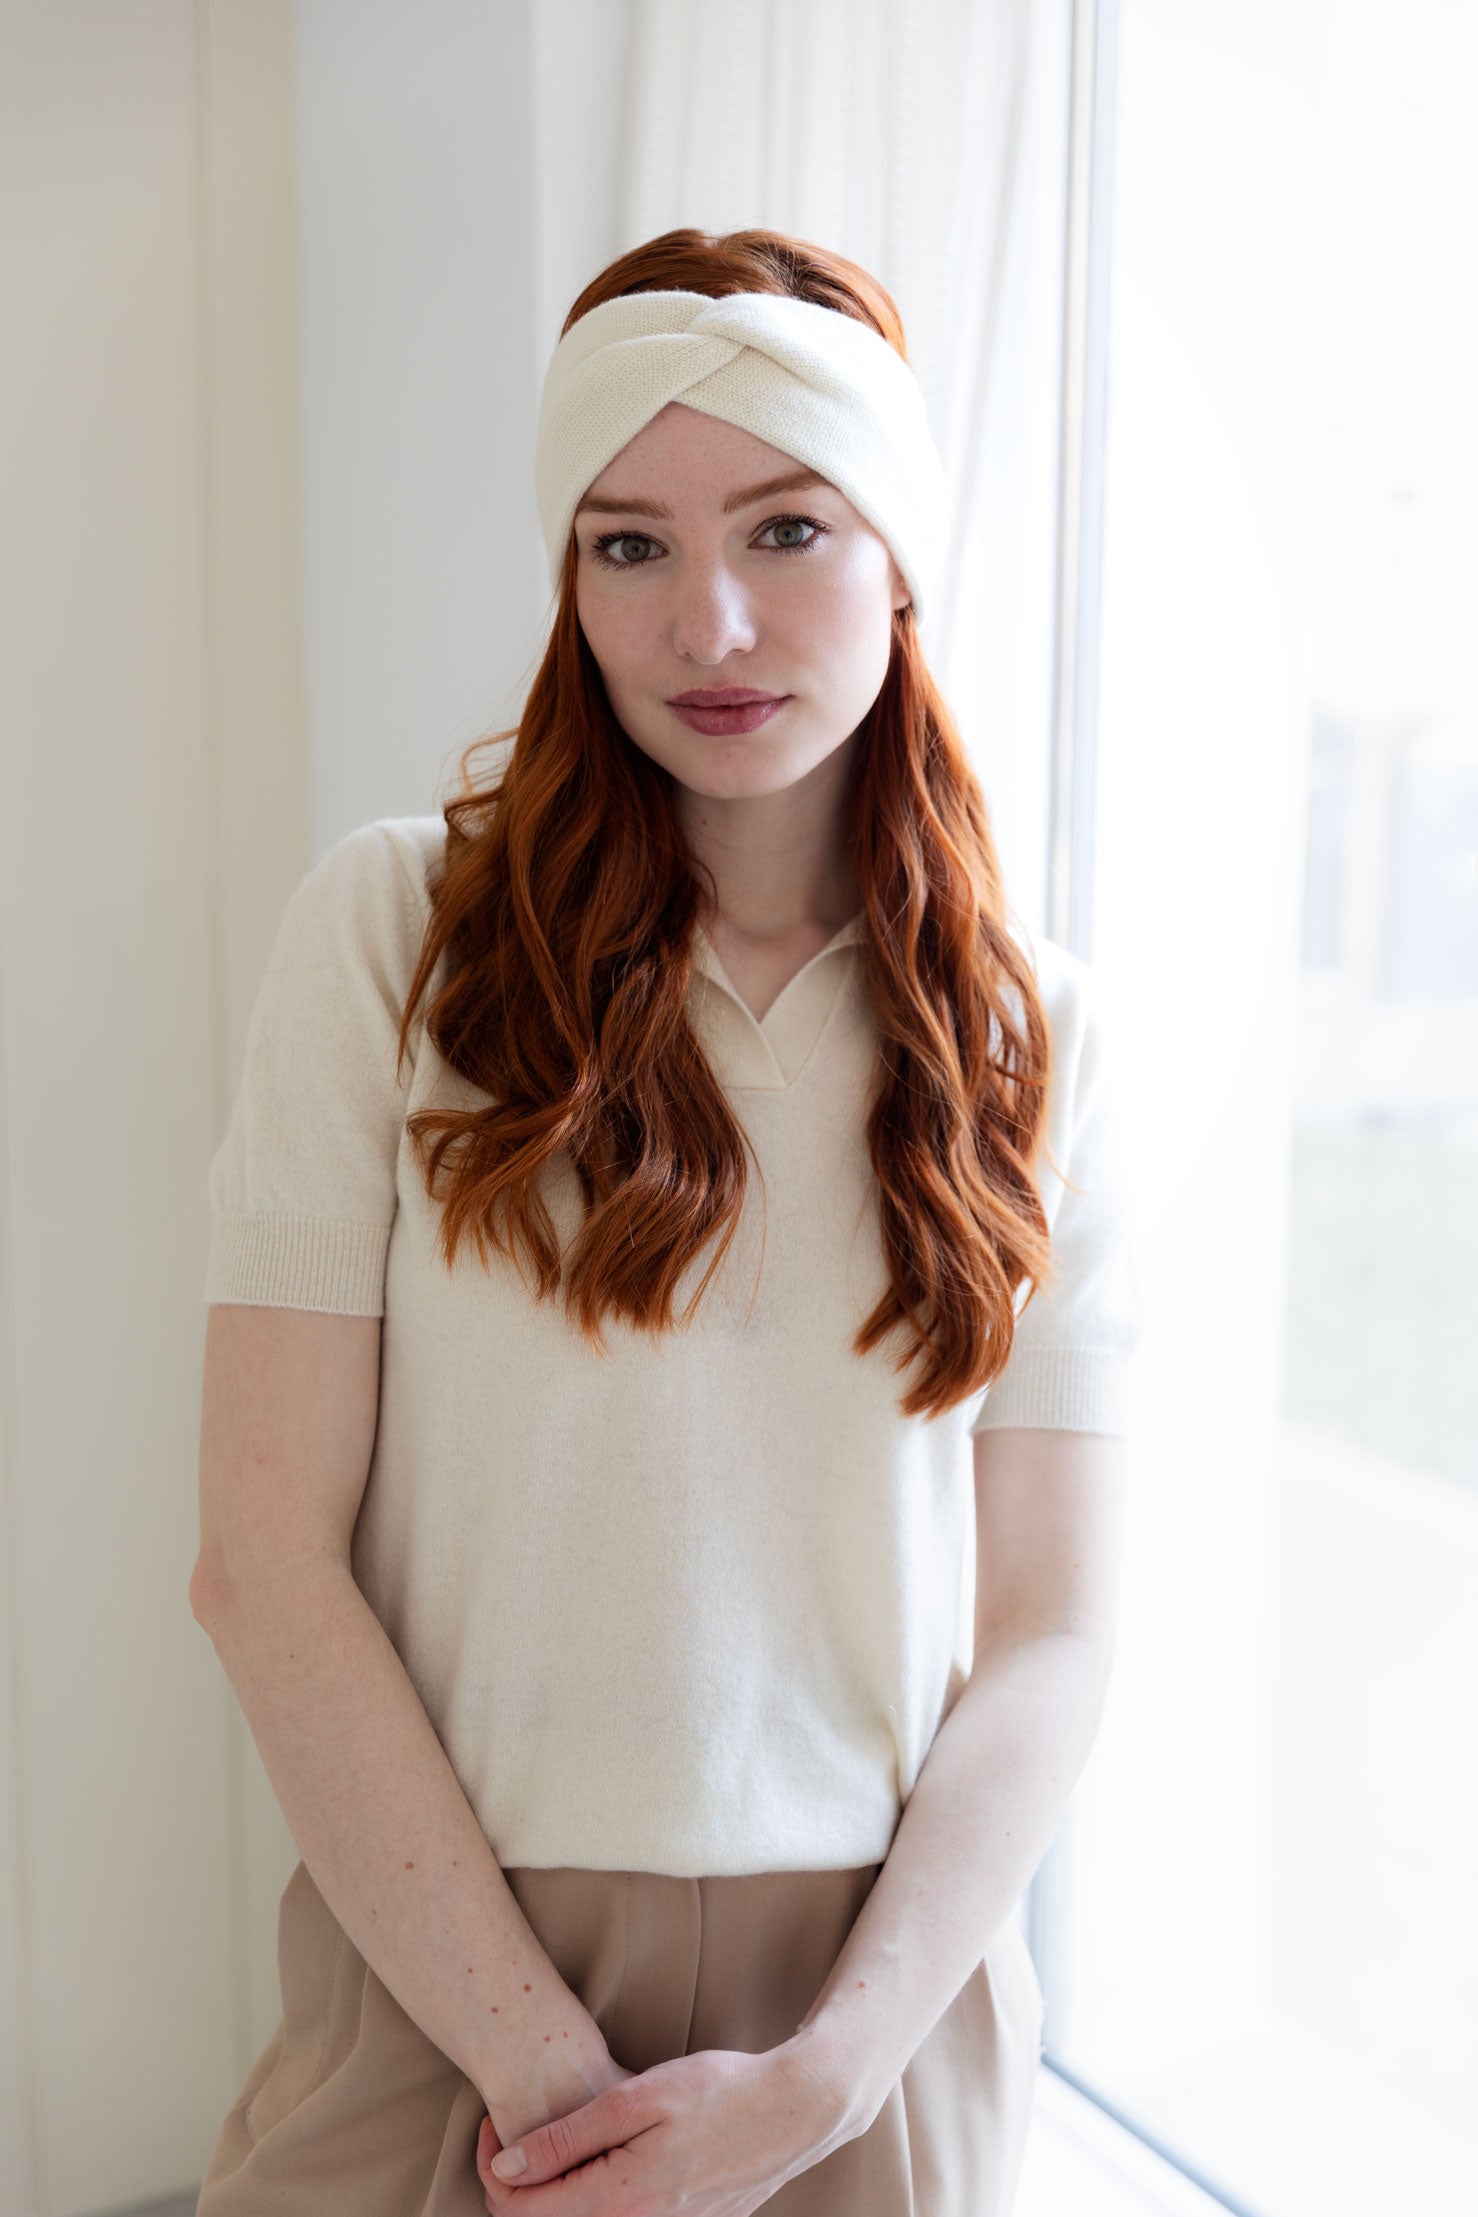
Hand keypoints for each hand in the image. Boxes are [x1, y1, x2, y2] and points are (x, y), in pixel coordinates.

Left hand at [473, 2039, 849, 2215]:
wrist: (795, 2110)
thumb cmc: (720, 2092)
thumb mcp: (637, 2100)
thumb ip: (566, 2139)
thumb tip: (504, 2169)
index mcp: (620, 2202)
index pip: (523, 2214)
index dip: (490, 2173)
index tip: (490, 2128)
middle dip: (517, 2186)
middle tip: (511, 2134)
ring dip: (553, 2193)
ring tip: (553, 2143)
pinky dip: (591, 2196)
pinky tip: (597, 2156)